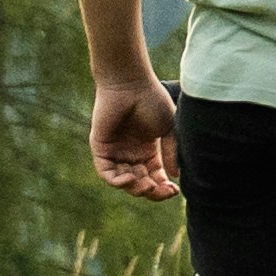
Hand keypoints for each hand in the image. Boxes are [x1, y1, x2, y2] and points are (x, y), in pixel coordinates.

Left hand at [90, 74, 182, 199]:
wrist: (131, 83)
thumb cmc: (152, 100)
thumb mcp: (169, 129)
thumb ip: (172, 152)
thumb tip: (175, 176)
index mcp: (147, 150)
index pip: (155, 177)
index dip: (164, 188)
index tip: (174, 191)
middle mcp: (131, 154)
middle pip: (140, 183)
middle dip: (152, 191)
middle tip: (161, 190)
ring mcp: (115, 152)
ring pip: (124, 181)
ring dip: (136, 188)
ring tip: (147, 186)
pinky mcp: (101, 148)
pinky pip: (106, 173)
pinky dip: (117, 181)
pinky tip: (130, 180)